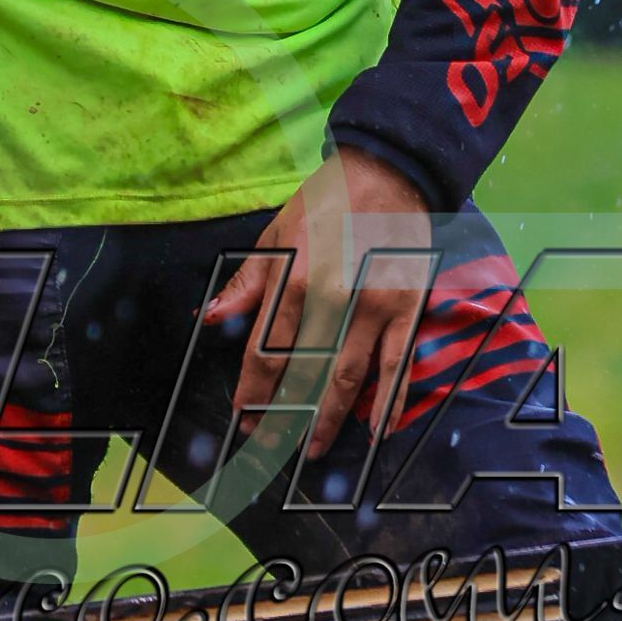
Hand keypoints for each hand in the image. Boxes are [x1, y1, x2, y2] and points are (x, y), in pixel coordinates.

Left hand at [204, 150, 434, 460]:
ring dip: (327, 420)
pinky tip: (375, 432)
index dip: (253, 390)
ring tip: (311, 449)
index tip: (244, 415)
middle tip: (270, 447)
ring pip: (347, 379)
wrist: (388, 171)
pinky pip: (398, 366)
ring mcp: (374, 307)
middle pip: (303, 374)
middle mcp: (332, 298)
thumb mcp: (277, 233)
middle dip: (283, 416)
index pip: (267, 350)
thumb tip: (213, 319)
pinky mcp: (408, 308)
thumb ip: (248, 282)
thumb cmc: (327, 201)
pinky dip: (388, 404)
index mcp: (294, 278)